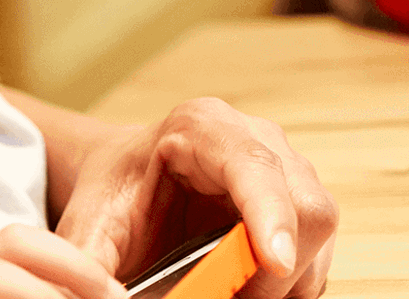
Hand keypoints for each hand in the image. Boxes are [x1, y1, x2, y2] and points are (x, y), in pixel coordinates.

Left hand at [54, 97, 337, 298]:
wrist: (127, 182)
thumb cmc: (113, 193)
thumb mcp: (91, 224)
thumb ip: (90, 262)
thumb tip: (102, 297)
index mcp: (204, 126)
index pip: (256, 168)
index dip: (272, 216)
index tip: (274, 261)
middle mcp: (258, 140)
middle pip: (307, 208)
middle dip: (275, 268)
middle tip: (228, 298)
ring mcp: (289, 171)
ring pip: (318, 238)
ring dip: (282, 283)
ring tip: (226, 292)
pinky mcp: (299, 206)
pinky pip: (315, 257)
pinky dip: (287, 286)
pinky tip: (243, 287)